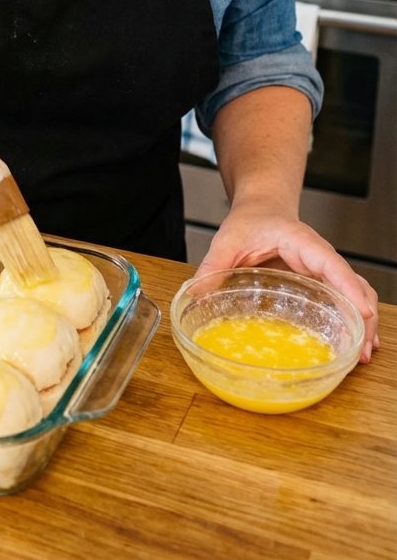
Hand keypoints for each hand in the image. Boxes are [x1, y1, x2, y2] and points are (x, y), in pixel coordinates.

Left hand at [196, 202, 379, 362]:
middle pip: (353, 284)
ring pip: (356, 293)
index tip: (362, 310)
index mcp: (302, 242)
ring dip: (364, 321)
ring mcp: (323, 270)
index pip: (331, 263)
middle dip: (363, 315)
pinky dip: (356, 318)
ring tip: (363, 352)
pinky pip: (345, 298)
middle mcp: (320, 256)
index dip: (348, 287)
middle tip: (361, 347)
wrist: (263, 207)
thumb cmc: (251, 219)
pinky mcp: (321, 281)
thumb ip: (213, 263)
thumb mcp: (229, 238)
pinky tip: (358, 343)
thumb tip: (194, 292)